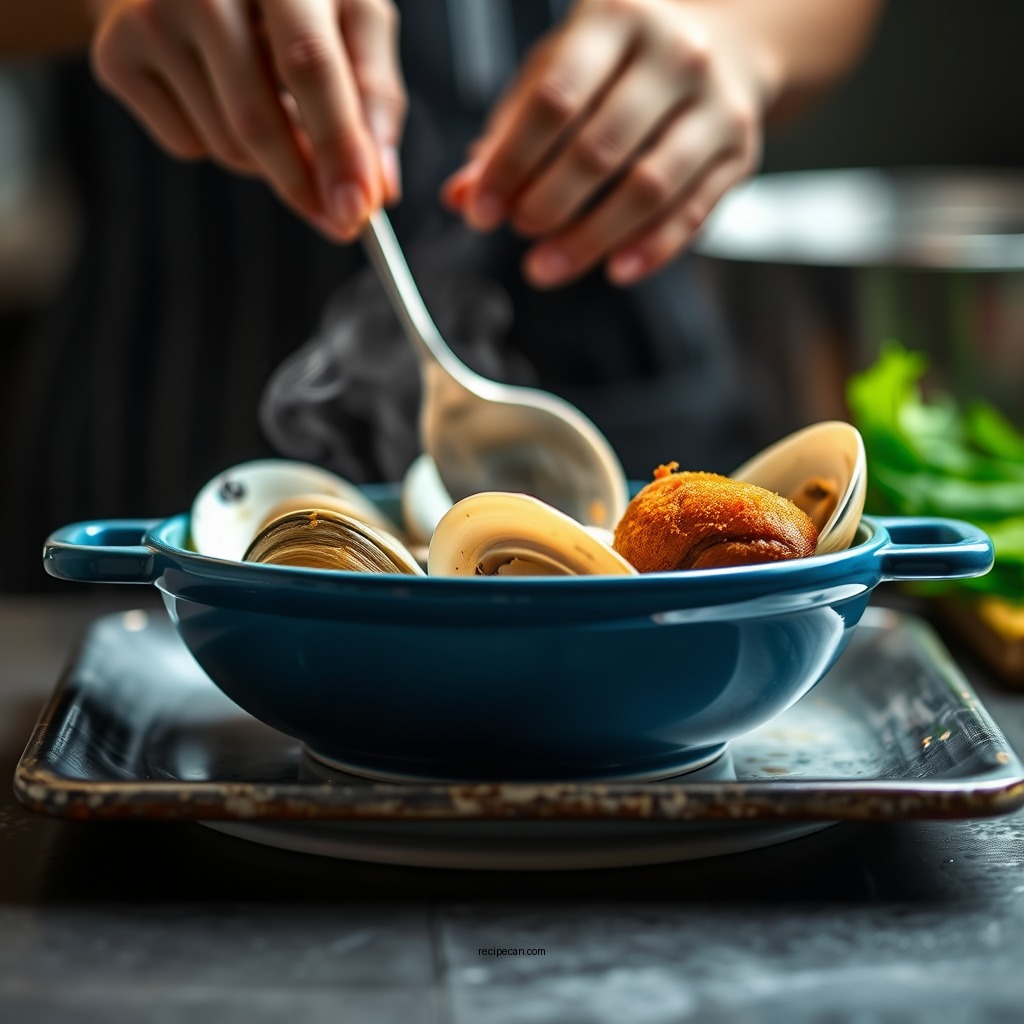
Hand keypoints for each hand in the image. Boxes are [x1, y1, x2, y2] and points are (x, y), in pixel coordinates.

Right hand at [89, 0, 405, 239]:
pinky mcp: (115, 55)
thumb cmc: (288, 0)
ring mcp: (149, 16)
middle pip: (257, 120)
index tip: (357, 211)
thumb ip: (375, 95)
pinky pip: (188, 145)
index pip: (310, 66)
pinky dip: (220, 146)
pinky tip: (222, 100)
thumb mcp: (350, 19)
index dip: (338, 146)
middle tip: (337, 219)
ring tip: (274, 113)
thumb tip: (379, 186)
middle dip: (303, 183)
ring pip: (228, 145)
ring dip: (267, 161)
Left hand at [442, 0, 775, 285]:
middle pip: (600, 148)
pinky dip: (651, 249)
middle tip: (519, 232)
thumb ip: (509, 132)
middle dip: (549, 204)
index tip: (480, 209)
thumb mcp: (557, 74)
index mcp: (615, 18)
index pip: (555, 101)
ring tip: (547, 265)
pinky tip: (615, 270)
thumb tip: (462, 194)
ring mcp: (715, 104)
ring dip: (591, 238)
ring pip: (648, 187)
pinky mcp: (741, 153)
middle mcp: (674, 53)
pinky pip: (693, 212)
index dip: (511, 164)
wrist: (722, 47)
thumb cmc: (618, 67)